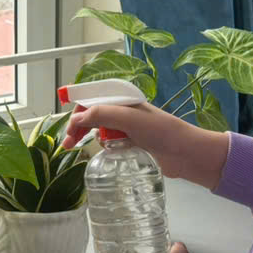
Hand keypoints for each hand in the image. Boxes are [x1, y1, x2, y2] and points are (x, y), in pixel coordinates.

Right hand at [64, 101, 229, 189]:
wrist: (185, 153)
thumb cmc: (160, 130)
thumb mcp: (129, 118)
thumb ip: (101, 115)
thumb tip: (76, 117)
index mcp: (122, 98)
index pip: (91, 98)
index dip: (76, 109)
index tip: (66, 126)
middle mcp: (123, 111)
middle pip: (92, 114)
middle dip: (77, 126)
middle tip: (67, 144)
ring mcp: (127, 128)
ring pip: (99, 129)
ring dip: (87, 136)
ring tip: (77, 149)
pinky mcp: (132, 144)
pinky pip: (110, 142)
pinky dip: (102, 146)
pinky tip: (102, 152)